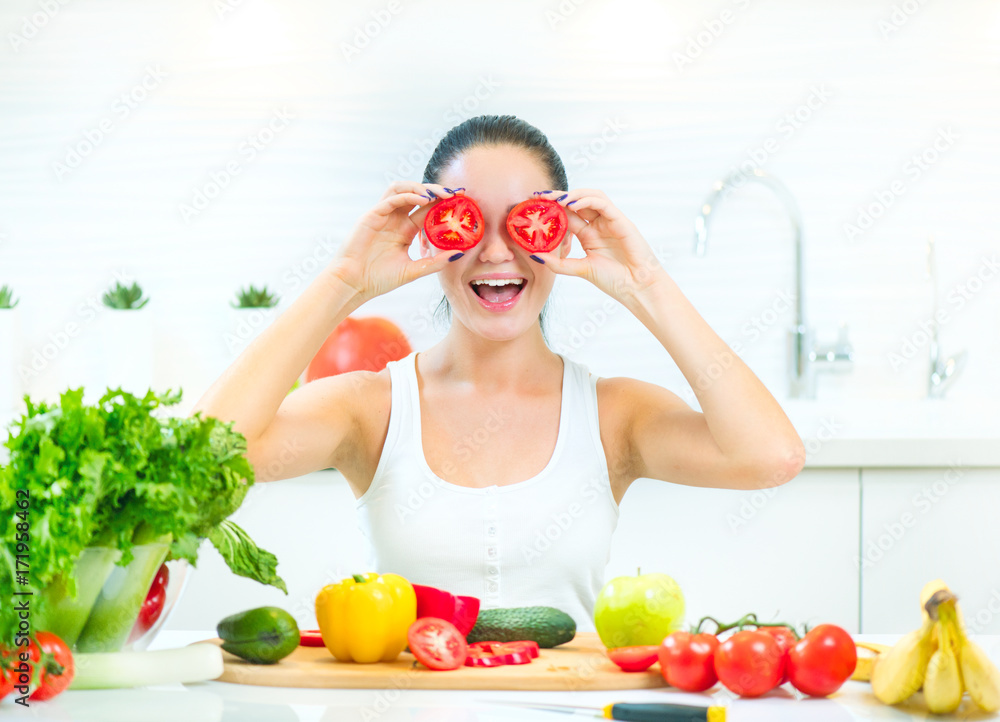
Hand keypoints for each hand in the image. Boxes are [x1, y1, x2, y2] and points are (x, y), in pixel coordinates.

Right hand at [332, 182, 463, 302]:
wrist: (354, 284)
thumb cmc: (379, 279)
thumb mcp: (414, 271)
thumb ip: (435, 262)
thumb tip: (460, 254)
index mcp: (406, 230)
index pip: (428, 210)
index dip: (444, 203)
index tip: (462, 200)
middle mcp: (396, 219)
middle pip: (417, 195)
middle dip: (436, 191)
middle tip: (455, 193)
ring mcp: (383, 215)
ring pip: (402, 189)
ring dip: (421, 187)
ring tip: (438, 194)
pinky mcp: (372, 215)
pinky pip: (391, 198)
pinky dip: (408, 195)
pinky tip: (423, 199)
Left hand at [528, 189, 665, 302]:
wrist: (637, 287)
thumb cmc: (613, 280)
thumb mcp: (580, 269)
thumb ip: (558, 263)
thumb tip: (534, 256)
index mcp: (588, 235)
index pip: (568, 215)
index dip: (552, 208)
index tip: (533, 205)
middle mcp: (598, 225)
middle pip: (577, 202)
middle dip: (558, 197)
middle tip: (540, 196)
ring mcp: (609, 221)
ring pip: (590, 196)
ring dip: (572, 194)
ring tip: (556, 199)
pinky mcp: (620, 220)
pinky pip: (602, 203)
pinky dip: (586, 200)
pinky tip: (572, 204)